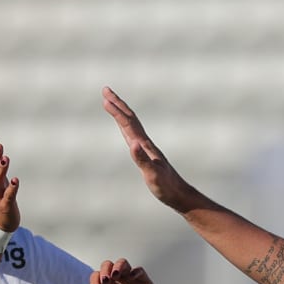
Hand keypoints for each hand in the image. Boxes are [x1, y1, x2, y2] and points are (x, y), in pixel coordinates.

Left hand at [80, 259, 164, 283]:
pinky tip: (132, 277)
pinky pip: (139, 271)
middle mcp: (118, 283)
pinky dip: (135, 271)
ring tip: (116, 275)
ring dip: (118, 266)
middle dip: (105, 270)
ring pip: (122, 264)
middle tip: (106, 281)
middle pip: (108, 266)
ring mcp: (131, 281)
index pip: (97, 277)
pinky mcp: (143, 282)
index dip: (94, 281)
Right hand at [102, 87, 190, 209]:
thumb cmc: (166, 186)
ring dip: (121, 111)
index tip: (105, 99)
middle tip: (105, 89)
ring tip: (111, 101)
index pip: (128, 124)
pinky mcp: (146, 154)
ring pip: (131, 124)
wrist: (179, 193)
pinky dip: (125, 125)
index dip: (117, 112)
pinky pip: (132, 134)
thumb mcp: (153, 175)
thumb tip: (133, 144)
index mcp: (145, 146)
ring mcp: (146, 147)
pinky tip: (124, 126)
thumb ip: (142, 160)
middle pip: (130, 118)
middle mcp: (145, 143)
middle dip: (117, 103)